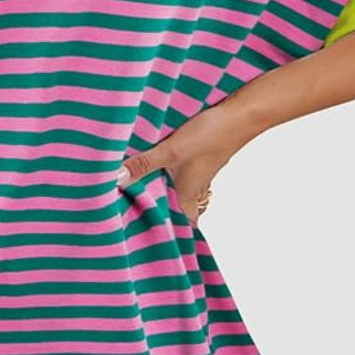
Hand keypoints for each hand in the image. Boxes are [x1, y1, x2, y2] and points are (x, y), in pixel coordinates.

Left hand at [115, 93, 248, 224]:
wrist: (238, 115)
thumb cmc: (210, 137)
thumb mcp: (171, 151)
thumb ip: (144, 164)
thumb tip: (116, 179)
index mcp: (186, 198)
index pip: (177, 228)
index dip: (164, 235)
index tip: (141, 239)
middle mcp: (191, 192)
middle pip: (170, 211)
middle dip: (151, 214)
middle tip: (125, 216)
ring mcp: (193, 177)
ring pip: (171, 193)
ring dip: (155, 193)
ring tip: (128, 193)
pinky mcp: (192, 162)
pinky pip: (172, 177)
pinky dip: (160, 177)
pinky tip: (145, 168)